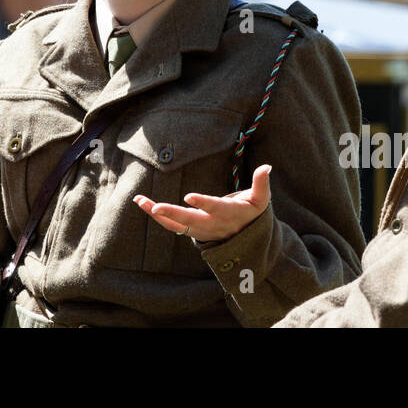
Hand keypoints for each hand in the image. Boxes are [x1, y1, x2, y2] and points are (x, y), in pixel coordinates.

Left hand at [133, 164, 272, 241]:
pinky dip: (157, 216)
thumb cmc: (252, 214)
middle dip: (172, 213)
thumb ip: (262, 184)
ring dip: (157, 213)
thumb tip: (267, 167)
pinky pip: (171, 225)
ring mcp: (199, 230)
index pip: (215, 208)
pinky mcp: (191, 231)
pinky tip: (143, 205)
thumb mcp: (261, 200)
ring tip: (139, 200)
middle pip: (190, 220)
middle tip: (156, 206)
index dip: (203, 203)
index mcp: (228, 214)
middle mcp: (211, 224)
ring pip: (175, 224)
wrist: (246, 241)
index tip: (189, 197)